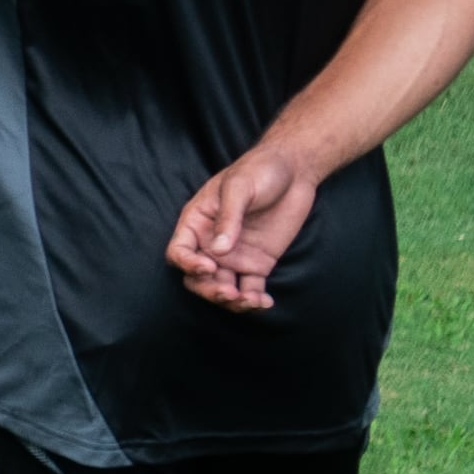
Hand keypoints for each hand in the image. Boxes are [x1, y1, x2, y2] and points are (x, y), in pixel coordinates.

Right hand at [169, 144, 317, 311]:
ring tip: (249, 301)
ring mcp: (235, 255)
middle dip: (209, 290)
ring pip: (223, 288)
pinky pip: (251, 288)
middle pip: (198, 278)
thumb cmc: (259, 170)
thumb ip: (228, 218)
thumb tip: (218, 250)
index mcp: (197, 223)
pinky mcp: (259, 263)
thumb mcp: (239, 187)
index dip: (188, 264)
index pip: (179, 251)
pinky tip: (265, 303)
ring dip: (232, 301)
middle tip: (228, 292)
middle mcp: (211, 243)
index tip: (209, 267)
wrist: (293, 171)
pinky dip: (255, 301)